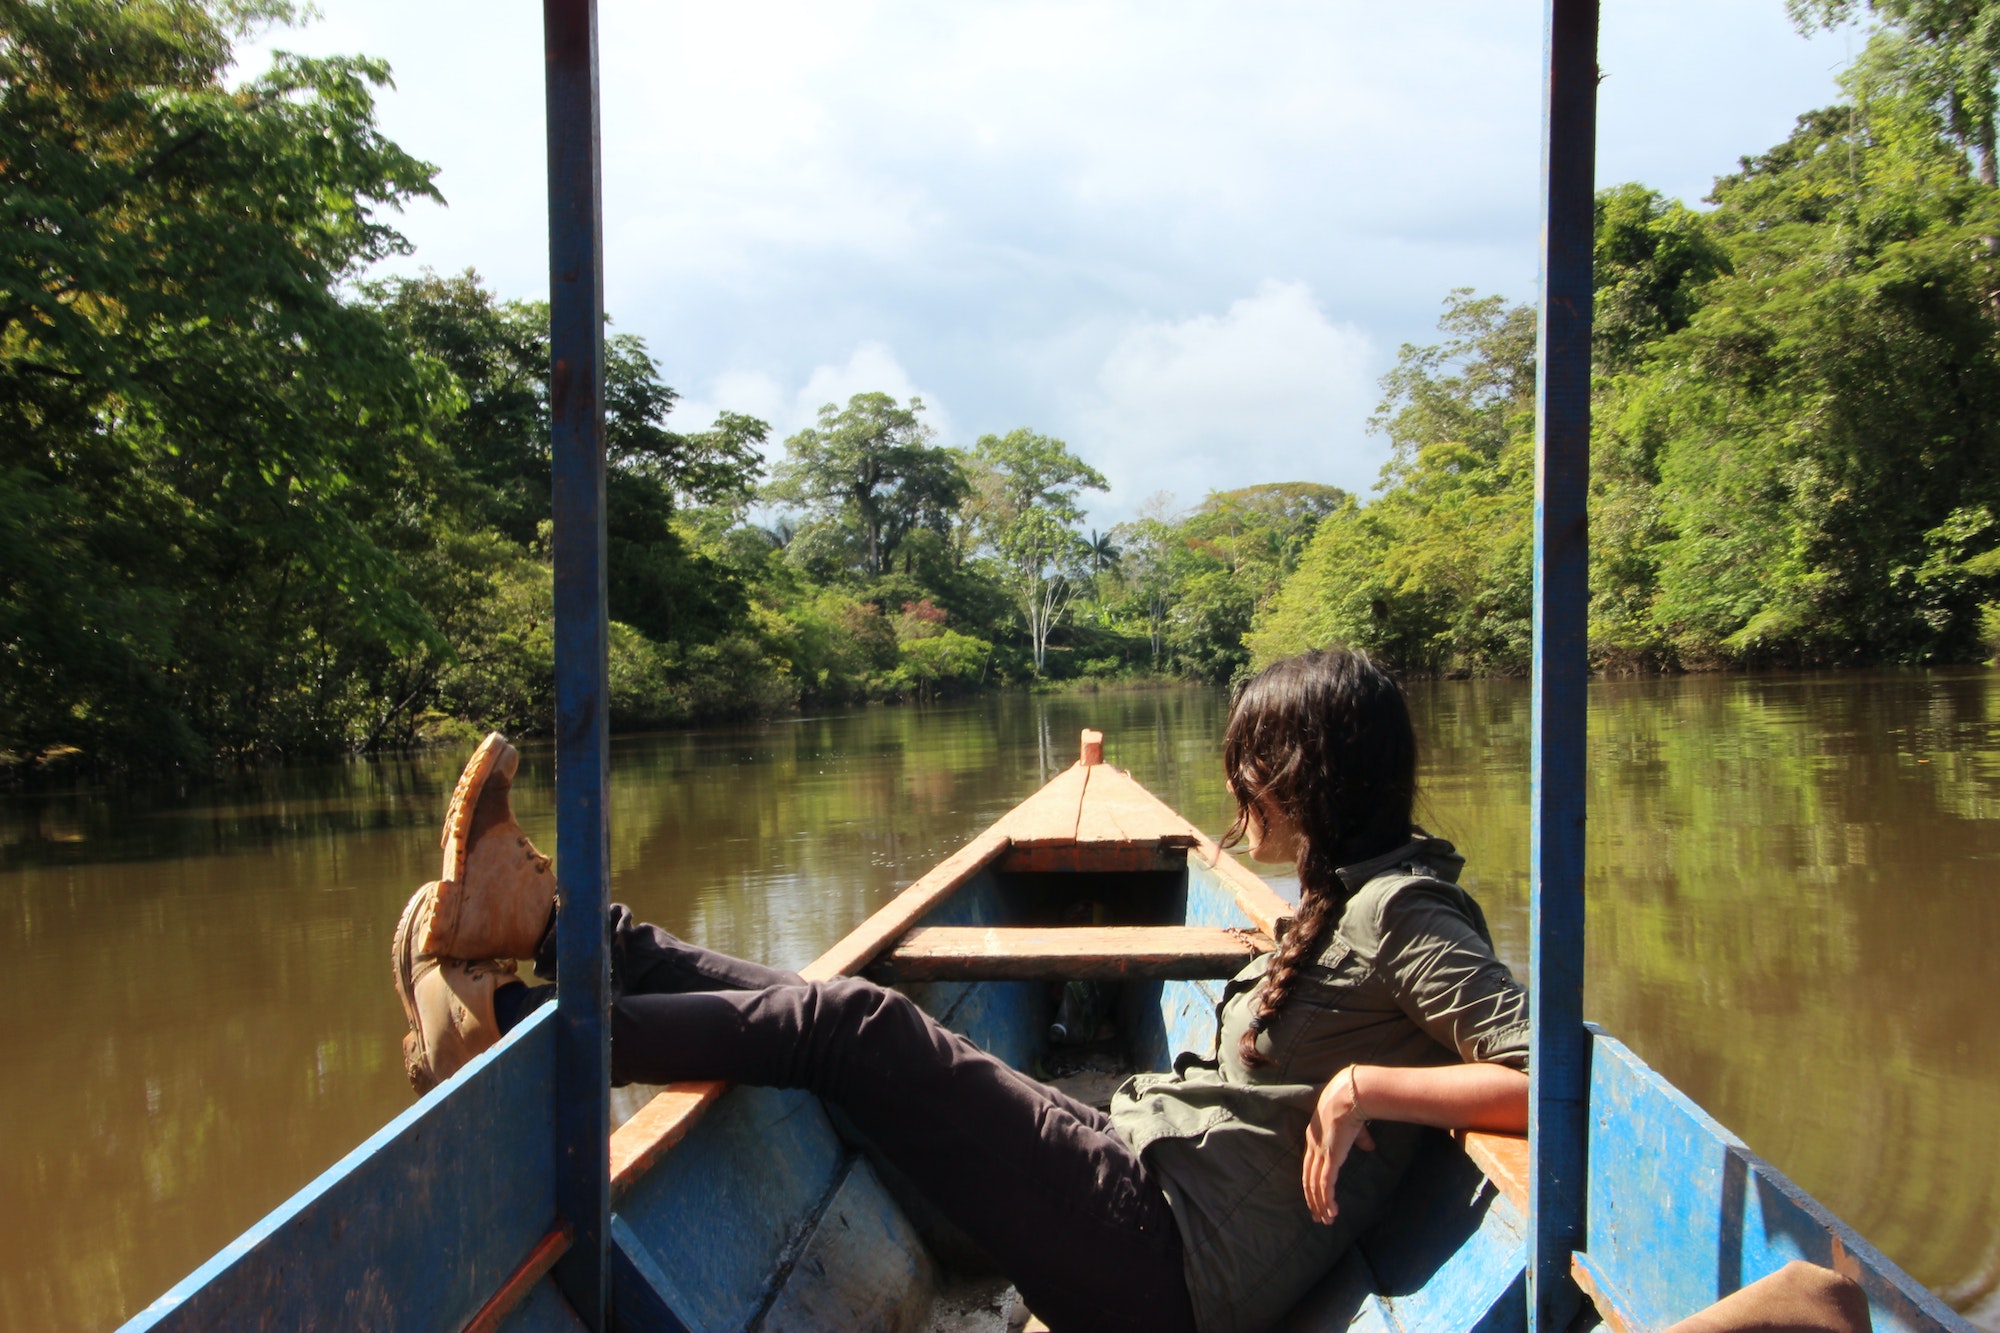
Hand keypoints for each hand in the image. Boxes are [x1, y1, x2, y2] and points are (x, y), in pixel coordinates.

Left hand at [1303, 1065, 1375, 1224]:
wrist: (1350, 1094)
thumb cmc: (1353, 1105)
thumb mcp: (1354, 1125)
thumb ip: (1360, 1139)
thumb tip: (1369, 1148)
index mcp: (1314, 1137)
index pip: (1309, 1166)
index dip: (1311, 1183)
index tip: (1315, 1197)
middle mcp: (1312, 1146)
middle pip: (1308, 1179)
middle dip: (1313, 1200)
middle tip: (1317, 1217)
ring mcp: (1320, 1152)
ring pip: (1314, 1186)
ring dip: (1320, 1205)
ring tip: (1325, 1220)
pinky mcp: (1329, 1157)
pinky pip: (1325, 1185)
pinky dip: (1327, 1201)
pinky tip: (1331, 1213)